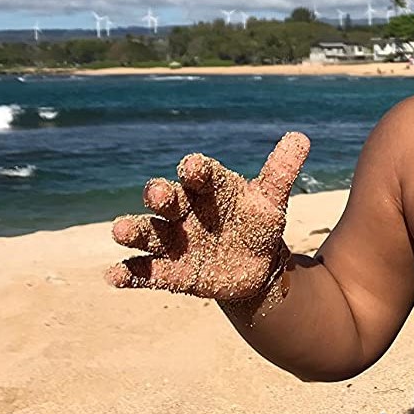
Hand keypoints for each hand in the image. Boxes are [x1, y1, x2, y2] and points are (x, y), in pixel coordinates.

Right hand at [105, 132, 308, 298]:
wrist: (254, 265)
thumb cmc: (258, 224)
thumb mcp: (271, 200)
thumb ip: (280, 172)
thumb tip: (300, 138)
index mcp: (208, 188)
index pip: (200, 174)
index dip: (196, 170)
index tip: (195, 167)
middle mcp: (184, 210)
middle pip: (167, 199)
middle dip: (159, 195)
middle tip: (157, 194)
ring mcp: (173, 240)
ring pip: (149, 232)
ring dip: (133, 231)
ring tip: (120, 231)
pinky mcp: (170, 271)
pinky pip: (145, 271)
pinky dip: (129, 274)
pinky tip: (114, 276)